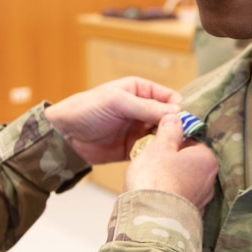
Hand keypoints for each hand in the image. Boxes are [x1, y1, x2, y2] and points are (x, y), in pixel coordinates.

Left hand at [45, 77, 181, 164]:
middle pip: (170, 119)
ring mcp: (139, 130)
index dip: (180, 109)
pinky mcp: (133, 149)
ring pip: (163, 136)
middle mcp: (143, 110)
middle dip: (178, 128)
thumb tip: (177, 112)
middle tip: (183, 139)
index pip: (170, 97)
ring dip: (168, 143)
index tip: (187, 121)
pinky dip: (157, 155)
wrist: (64, 135)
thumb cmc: (87, 109)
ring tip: (173, 151)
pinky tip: (161, 159)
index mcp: (141, 91)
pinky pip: (151, 152)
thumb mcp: (117, 102)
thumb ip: (146, 107)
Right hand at [124, 113, 216, 209]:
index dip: (174, 141)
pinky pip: (179, 200)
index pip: (193, 142)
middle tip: (152, 162)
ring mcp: (201, 201)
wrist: (151, 220)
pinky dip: (169, 197)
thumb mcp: (159, 147)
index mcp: (207, 160)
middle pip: (190, 164)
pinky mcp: (190, 217)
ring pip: (184, 183)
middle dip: (172, 162)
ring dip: (170, 180)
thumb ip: (169, 131)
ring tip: (150, 181)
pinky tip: (154, 198)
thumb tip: (175, 118)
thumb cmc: (155, 179)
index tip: (159, 144)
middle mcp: (210, 181)